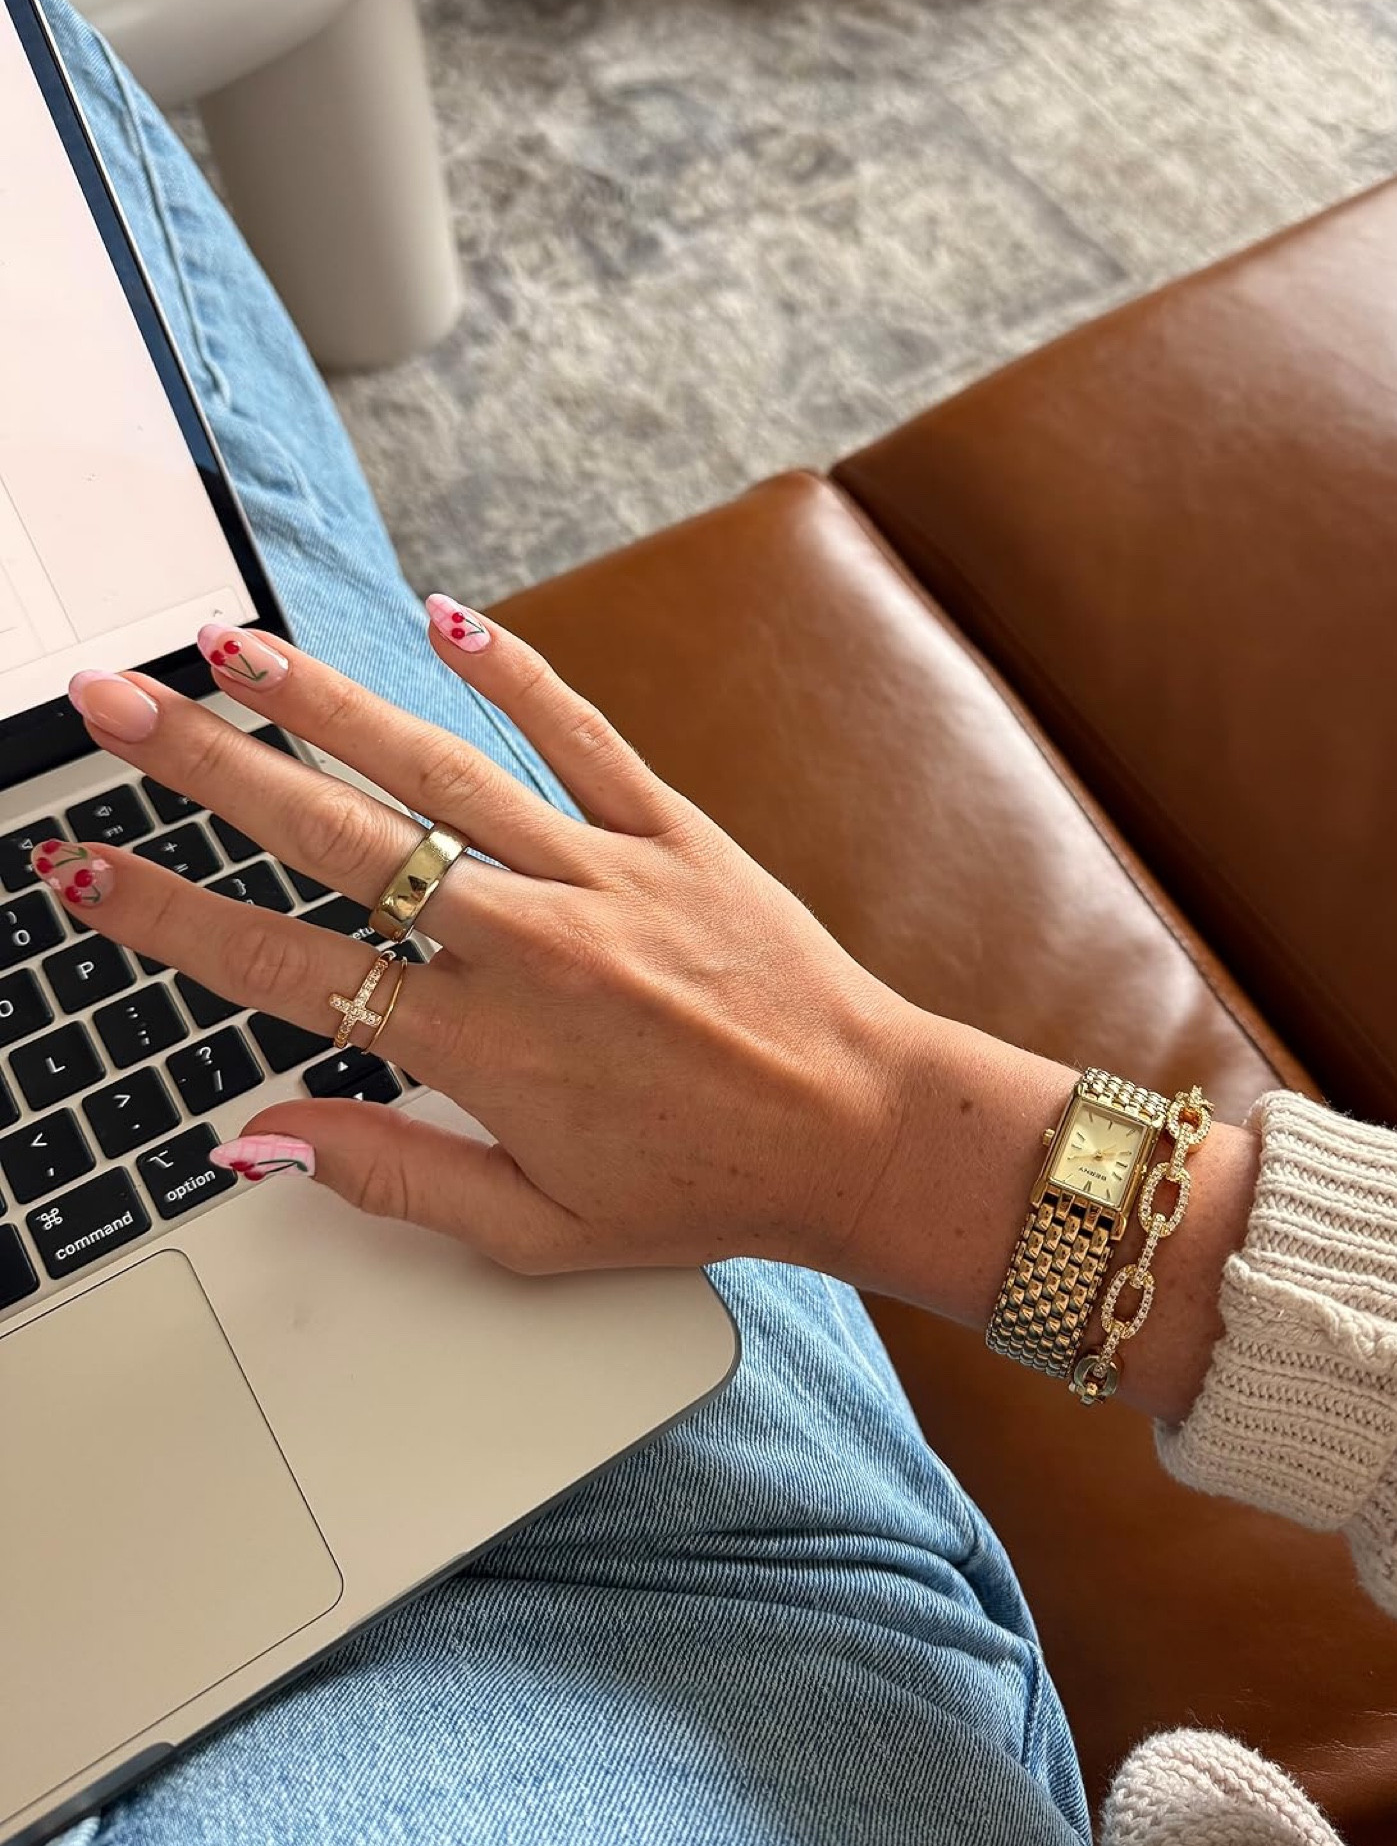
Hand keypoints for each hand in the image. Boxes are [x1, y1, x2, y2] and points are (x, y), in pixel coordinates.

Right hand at [45, 608, 926, 1281]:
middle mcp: (528, 942)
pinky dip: (518, 673)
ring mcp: (602, 873)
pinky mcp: (674, 831)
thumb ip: (391, 1175)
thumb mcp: (537, 1228)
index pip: (286, 968)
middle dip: (209, 768)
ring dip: (330, 704)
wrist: (861, 1130)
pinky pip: (583, 735)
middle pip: (337, 840)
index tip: (85, 869)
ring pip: (441, 772)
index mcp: (482, 1044)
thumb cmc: (705, 1187)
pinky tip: (448, 617)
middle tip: (117, 705)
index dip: (169, 918)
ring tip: (237, 651)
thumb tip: (259, 1138)